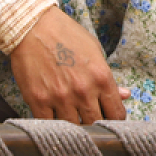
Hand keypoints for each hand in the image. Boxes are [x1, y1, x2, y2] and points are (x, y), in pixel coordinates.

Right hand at [9, 7, 127, 122]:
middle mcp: (83, 90)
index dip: (114, 118)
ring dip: (74, 125)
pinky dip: (53, 124)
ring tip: (72, 117)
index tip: (108, 117)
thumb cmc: (65, 35)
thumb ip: (109, 78)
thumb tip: (124, 95)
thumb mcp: (94, 51)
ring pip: (74, 128)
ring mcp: (60, 97)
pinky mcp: (38, 101)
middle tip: (89, 118)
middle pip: (96, 124)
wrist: (32, 26)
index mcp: (101, 77)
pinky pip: (50, 125)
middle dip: (95, 123)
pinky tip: (54, 116)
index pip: (117, 114)